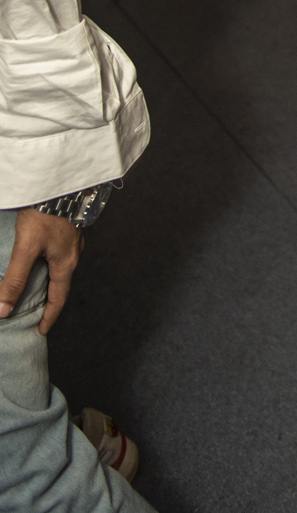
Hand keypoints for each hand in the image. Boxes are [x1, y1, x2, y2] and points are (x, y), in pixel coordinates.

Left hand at [0, 208, 81, 333]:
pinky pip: (60, 252)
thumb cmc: (45, 214)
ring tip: (36, 284)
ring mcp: (73, 239)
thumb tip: (2, 310)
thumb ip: (15, 279)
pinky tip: (41, 254)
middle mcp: (73, 253)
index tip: (41, 330)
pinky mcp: (68, 226)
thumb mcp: (26, 248)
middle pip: (61, 283)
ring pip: (61, 266)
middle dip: (49, 299)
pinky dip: (50, 262)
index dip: (49, 317)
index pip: (58, 298)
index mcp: (66, 263)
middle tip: (37, 310)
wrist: (60, 181)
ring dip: (50, 279)